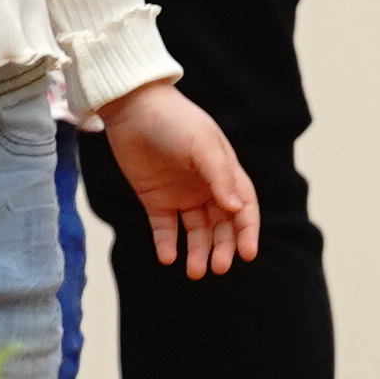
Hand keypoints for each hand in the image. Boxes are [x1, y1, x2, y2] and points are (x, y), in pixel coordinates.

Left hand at [96, 79, 258, 276]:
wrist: (131, 107)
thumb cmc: (174, 120)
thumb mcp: (202, 144)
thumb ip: (219, 176)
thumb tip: (236, 209)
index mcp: (225, 172)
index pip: (243, 208)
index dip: (247, 231)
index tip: (247, 254)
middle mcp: (206, 187)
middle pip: (221, 226)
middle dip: (223, 248)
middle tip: (218, 267)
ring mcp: (181, 194)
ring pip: (196, 232)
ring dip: (198, 252)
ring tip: (195, 271)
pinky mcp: (155, 200)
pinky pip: (165, 229)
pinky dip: (167, 245)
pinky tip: (168, 257)